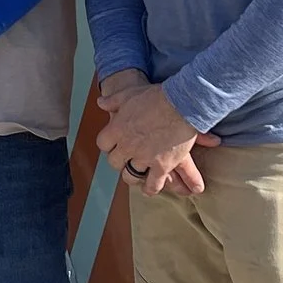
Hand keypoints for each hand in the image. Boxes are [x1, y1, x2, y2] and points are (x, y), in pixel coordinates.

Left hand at [95, 75, 219, 195]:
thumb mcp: (129, 94)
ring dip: (132, 175)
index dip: (108, 145)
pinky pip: (153, 184)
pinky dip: (151, 188)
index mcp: (116, 129)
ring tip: (136, 174)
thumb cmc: (156, 97)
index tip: (114, 144)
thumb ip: (113, 100)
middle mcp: (127, 146)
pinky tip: (150, 188)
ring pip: (130, 175)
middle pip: (114, 162)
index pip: (102, 144)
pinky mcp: (161, 166)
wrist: (181, 104)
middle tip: (126, 159)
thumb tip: (101, 103)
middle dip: (119, 161)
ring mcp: (143, 158)